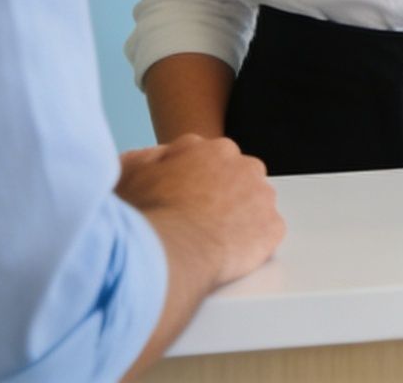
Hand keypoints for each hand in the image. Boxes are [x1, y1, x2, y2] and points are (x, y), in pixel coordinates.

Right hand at [117, 134, 283, 286]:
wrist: (167, 252)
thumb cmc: (146, 214)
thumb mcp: (130, 174)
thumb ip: (145, 159)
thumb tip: (151, 159)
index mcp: (211, 149)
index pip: (211, 160)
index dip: (195, 182)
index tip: (185, 199)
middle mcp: (243, 165)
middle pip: (238, 177)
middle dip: (223, 195)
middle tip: (199, 220)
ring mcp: (262, 196)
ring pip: (255, 203)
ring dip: (240, 217)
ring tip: (211, 238)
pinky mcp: (272, 227)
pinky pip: (266, 232)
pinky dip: (251, 243)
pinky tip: (228, 253)